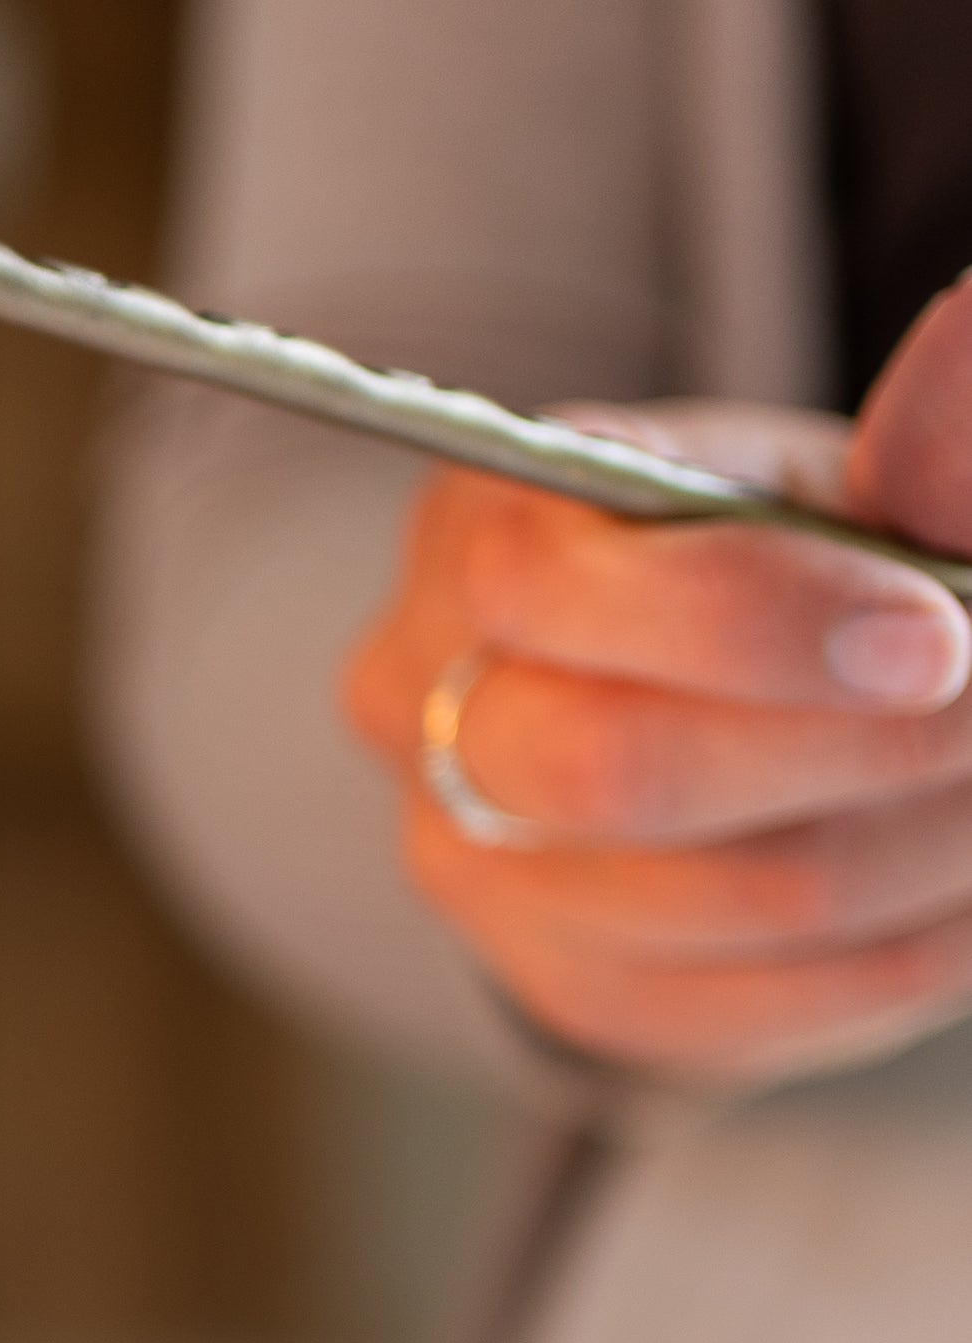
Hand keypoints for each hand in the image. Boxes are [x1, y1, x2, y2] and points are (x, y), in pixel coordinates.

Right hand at [343, 270, 971, 1083]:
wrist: (722, 720)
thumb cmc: (792, 571)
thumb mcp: (846, 484)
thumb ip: (917, 439)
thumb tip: (971, 337)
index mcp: (470, 535)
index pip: (540, 586)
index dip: (751, 619)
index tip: (938, 634)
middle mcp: (426, 710)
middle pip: (611, 771)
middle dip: (858, 750)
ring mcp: (479, 873)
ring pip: (730, 899)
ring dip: (925, 848)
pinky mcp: (571, 994)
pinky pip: (771, 1005)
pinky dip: (910, 946)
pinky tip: (961, 880)